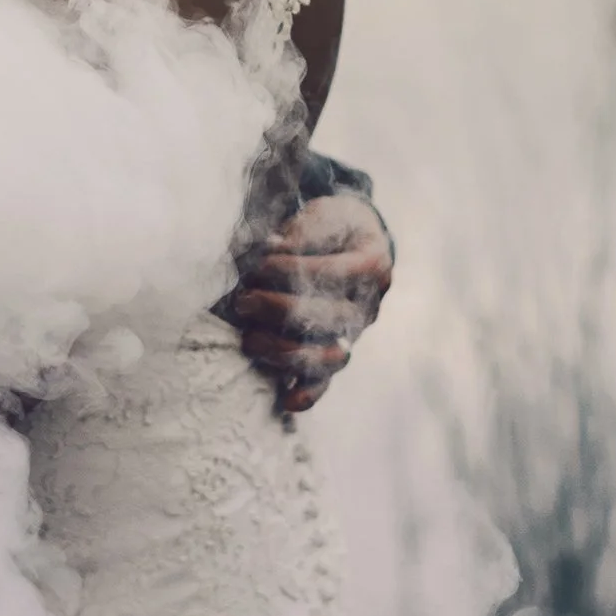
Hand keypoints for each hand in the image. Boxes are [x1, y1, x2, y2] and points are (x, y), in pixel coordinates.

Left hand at [228, 193, 393, 413]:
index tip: (257, 262)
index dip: (288, 269)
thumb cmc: (331, 226)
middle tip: (243, 299)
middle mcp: (368, 306)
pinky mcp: (335, 352)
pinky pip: (326, 381)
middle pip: (327, 318)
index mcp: (372, 265)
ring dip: (282, 351)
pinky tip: (286, 401)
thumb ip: (302, 232)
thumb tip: (272, 248)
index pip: (330, 272)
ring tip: (248, 339)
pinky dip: (308, 393)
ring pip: (326, 356)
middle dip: (277, 309)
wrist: (350, 240)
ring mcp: (353, 334)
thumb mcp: (323, 215)